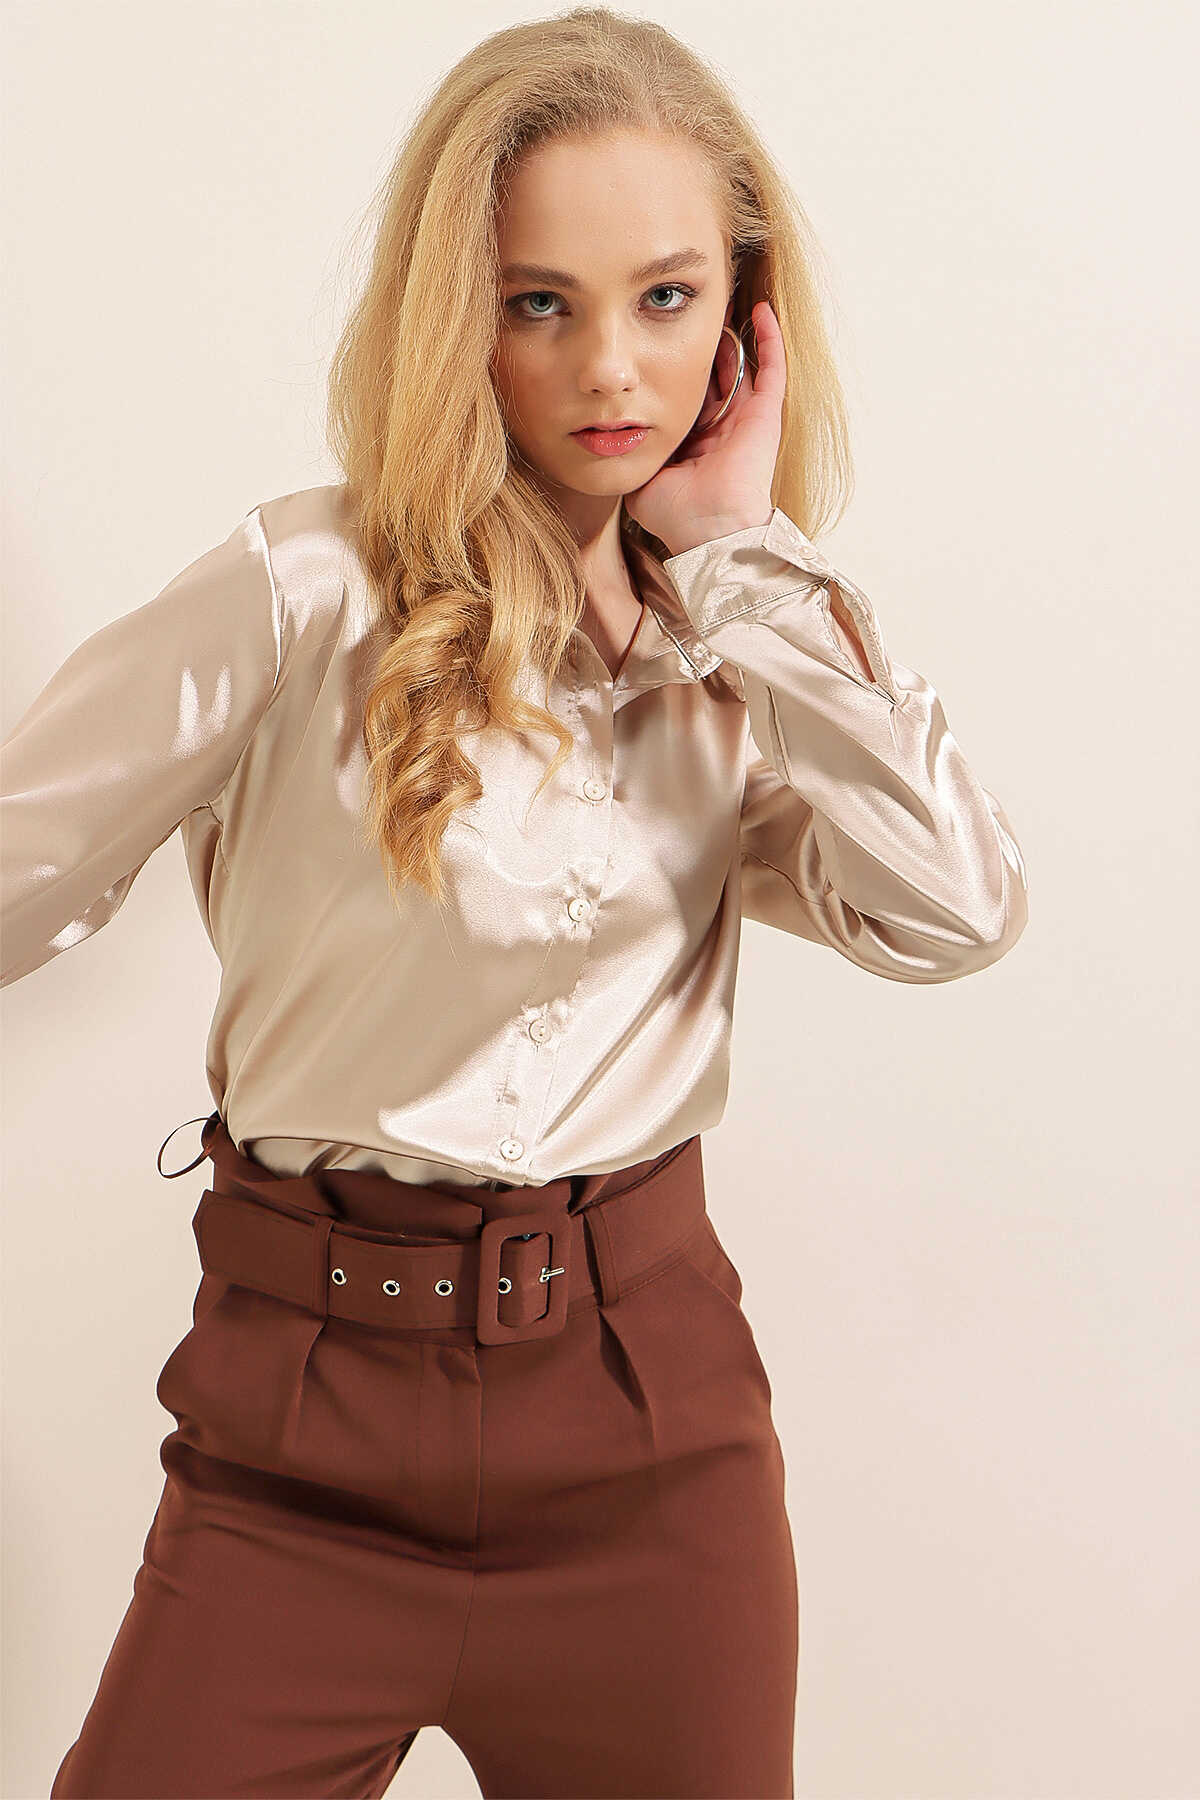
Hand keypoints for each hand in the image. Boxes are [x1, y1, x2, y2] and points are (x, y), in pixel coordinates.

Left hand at [622, 299, 784, 556]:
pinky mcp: (767, 413)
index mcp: (695, 442)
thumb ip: (630, 458)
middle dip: (701, 346)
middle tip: (686, 313)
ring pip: (742, 365)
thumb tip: (607, 442)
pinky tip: (761, 307)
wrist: (707, 529)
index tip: (655, 341)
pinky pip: (773, 367)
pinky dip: (769, 337)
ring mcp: (747, 419)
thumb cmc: (675, 514)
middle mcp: (723, 427)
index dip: (672, 370)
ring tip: (720, 300)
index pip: (686, 396)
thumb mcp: (642, 480)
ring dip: (732, 335)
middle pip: (714, 376)